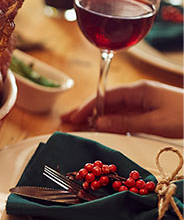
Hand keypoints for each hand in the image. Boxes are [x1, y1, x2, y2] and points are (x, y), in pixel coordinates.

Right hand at [61, 80, 183, 138]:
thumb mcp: (154, 122)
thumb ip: (125, 122)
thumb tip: (99, 122)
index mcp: (138, 90)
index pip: (105, 96)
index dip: (86, 107)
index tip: (71, 117)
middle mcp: (138, 94)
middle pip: (105, 102)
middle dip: (85, 111)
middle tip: (65, 121)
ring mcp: (143, 102)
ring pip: (112, 110)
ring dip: (95, 118)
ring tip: (76, 127)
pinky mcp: (148, 111)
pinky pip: (123, 116)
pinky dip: (109, 122)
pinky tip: (99, 129)